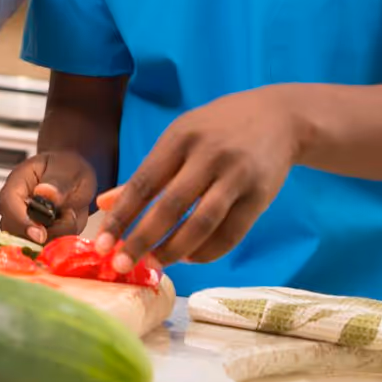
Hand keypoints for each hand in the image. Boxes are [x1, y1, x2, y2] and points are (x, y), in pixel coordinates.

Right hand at [0, 152, 97, 244]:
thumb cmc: (66, 168)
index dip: (21, 222)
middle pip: (13, 230)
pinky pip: (42, 249)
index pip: (8, 204)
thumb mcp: (68, 170)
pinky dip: (59, 243)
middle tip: (67, 218)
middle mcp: (15, 206)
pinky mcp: (35, 237)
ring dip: (53, 237)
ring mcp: (23, 223)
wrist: (72, 176)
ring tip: (70, 215)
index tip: (40, 233)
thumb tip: (45, 193)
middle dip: (41, 234)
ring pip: (27, 243)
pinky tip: (69, 224)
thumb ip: (58, 183)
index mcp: (18, 183)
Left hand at [95, 86, 301, 269]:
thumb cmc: (218, 128)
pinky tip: (189, 257)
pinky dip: (207, 252)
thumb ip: (146, 173)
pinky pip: (230, 234)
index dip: (121, 216)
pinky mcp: (259, 196)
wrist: (279, 117)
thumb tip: (105, 204)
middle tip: (121, 264)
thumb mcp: (179, 137)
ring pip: (201, 223)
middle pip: (170, 206)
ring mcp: (236, 176)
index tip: (102, 243)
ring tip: (155, 264)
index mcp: (181, 138)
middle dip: (142, 240)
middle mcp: (208, 156)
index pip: (144, 183)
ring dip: (174, 250)